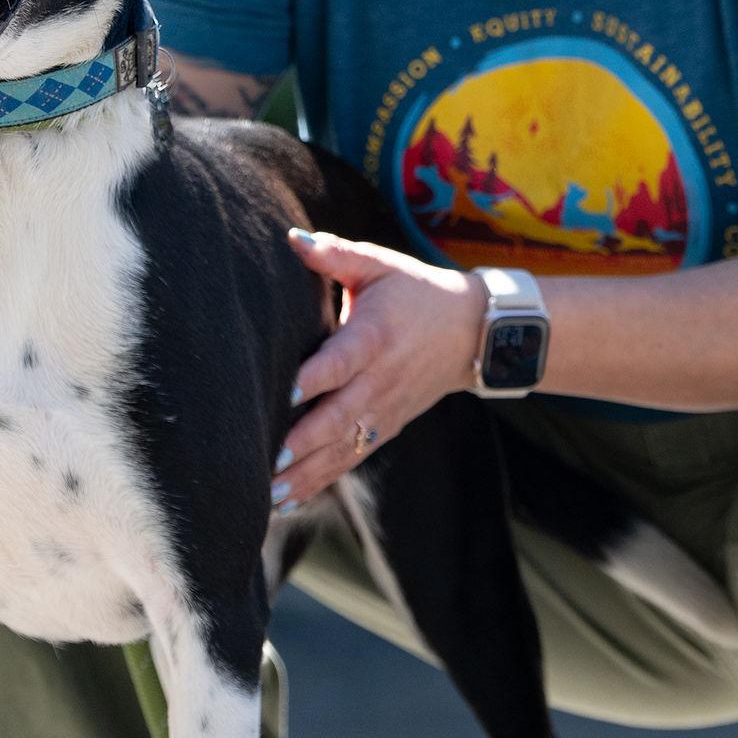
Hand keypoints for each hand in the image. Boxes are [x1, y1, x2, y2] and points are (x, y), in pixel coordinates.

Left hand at [270, 230, 486, 511]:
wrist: (473, 333)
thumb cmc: (416, 292)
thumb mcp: (381, 266)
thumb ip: (336, 255)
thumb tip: (292, 239)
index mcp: (374, 338)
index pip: (340, 363)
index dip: (310, 380)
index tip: (278, 395)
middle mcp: (380, 380)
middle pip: (338, 417)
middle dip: (302, 442)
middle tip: (265, 459)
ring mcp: (384, 411)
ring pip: (342, 449)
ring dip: (305, 473)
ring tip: (266, 494)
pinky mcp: (386, 429)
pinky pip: (350, 459)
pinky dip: (319, 481)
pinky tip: (285, 499)